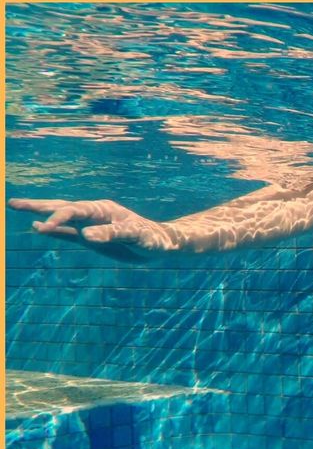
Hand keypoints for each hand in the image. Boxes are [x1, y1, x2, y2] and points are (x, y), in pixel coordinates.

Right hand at [8, 198, 177, 260]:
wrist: (162, 244)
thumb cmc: (153, 239)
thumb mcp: (136, 236)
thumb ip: (112, 234)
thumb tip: (86, 235)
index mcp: (104, 209)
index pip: (75, 211)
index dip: (58, 218)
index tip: (44, 227)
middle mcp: (95, 213)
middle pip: (62, 207)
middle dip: (39, 206)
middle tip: (13, 204)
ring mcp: (92, 225)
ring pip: (62, 218)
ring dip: (42, 214)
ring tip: (17, 208)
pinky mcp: (92, 238)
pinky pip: (69, 233)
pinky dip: (54, 230)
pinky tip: (39, 228)